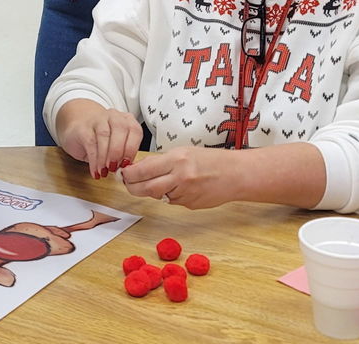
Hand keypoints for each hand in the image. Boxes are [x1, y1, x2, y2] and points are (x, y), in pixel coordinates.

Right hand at [56, 99, 143, 178]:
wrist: (78, 127)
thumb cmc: (101, 139)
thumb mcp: (116, 146)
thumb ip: (123, 154)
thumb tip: (127, 170)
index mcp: (126, 120)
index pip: (135, 130)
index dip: (132, 148)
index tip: (127, 164)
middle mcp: (113, 116)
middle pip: (120, 129)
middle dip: (118, 151)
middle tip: (114, 167)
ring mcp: (97, 119)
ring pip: (104, 135)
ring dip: (105, 156)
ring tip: (104, 171)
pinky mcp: (83, 128)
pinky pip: (90, 142)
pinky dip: (94, 160)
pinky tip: (95, 170)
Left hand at [120, 147, 240, 208]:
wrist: (235, 174)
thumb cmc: (211, 160)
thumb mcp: (184, 152)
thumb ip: (162, 161)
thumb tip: (139, 168)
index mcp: (177, 160)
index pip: (144, 170)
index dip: (129, 174)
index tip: (123, 173)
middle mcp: (180, 178)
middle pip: (146, 188)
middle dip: (133, 187)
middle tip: (127, 183)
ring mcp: (185, 194)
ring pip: (158, 196)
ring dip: (151, 190)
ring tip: (159, 181)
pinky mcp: (190, 205)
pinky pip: (171, 201)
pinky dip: (169, 195)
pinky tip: (179, 187)